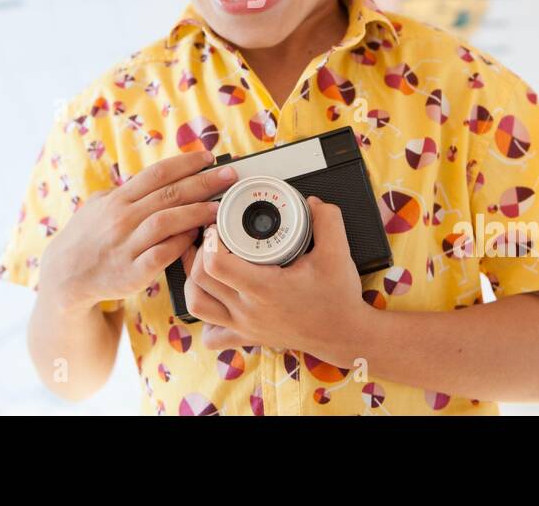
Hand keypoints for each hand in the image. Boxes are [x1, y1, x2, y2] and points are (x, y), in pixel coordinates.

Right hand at [38, 149, 236, 311]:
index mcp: (117, 199)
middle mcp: (122, 218)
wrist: (65, 276)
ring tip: (220, 207)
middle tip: (229, 175)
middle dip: (203, 182)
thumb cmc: (88, 237)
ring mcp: (126, 245)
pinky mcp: (131, 273)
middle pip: (169, 194)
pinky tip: (197, 237)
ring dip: (197, 212)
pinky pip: (162, 254)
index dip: (186, 163)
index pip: (157, 173)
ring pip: (167, 222)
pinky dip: (181, 244)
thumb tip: (158, 177)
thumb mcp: (99, 206)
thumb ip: (127, 192)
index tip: (209, 157)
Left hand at [181, 196, 367, 364]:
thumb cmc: (339, 298)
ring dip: (194, 281)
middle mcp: (249, 310)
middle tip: (210, 236)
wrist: (344, 335)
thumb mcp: (338, 253)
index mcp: (265, 288)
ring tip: (204, 262)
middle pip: (200, 280)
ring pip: (198, 305)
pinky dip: (204, 317)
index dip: (210, 240)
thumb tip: (312, 201)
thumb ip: (327, 220)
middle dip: (198, 252)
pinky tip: (214, 299)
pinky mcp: (247, 337)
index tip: (218, 225)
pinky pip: (211, 335)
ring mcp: (245, 326)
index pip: (216, 264)